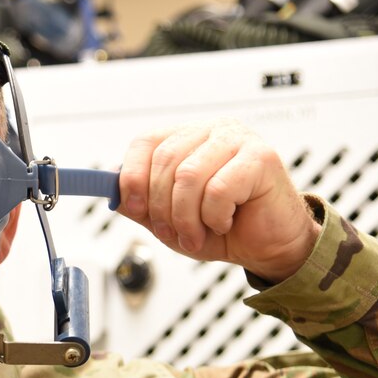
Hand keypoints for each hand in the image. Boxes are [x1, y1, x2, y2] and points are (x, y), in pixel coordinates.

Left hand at [117, 118, 320, 283]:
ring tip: (196, 234)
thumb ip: (140, 204)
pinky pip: (218, 189)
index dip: (133, 177)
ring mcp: (238, 139)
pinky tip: (224, 222)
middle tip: (172, 233)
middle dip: (161, 207)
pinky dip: (214, 216)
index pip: (146, 142)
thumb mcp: (169, 219)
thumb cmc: (223, 227)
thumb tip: (110, 191)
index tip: (134, 207)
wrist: (268, 246)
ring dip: (186, 217)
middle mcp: (212, 131)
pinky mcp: (261, 157)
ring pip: (188, 176)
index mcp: (187, 138)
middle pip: (165, 161)